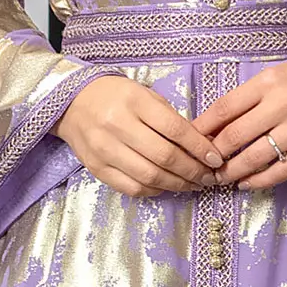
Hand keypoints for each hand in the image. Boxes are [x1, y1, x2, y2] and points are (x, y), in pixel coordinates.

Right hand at [56, 76, 226, 196]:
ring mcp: (105, 149)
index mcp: (134, 102)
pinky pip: (132, 187)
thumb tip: (200, 147)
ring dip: (177, 184)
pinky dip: (155, 190)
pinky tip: (167, 186)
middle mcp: (117, 125)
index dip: (199, 147)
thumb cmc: (115, 97)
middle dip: (193, 171)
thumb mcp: (144, 96)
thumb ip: (170, 119)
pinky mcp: (96, 168)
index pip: (175, 129)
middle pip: (165, 157)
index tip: (215, 159)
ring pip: (150, 176)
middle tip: (208, 177)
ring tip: (192, 184)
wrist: (71, 103)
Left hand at [191, 55, 286, 189]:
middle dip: (213, 155)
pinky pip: (280, 171)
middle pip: (234, 136)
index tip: (190, 140)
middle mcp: (282, 106)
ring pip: (254, 158)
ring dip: (231, 171)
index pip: (225, 108)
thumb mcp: (273, 77)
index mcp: (268, 83)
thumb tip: (210, 124)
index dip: (203, 128)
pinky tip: (245, 183)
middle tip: (202, 164)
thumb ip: (244, 98)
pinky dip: (258, 181)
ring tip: (220, 177)